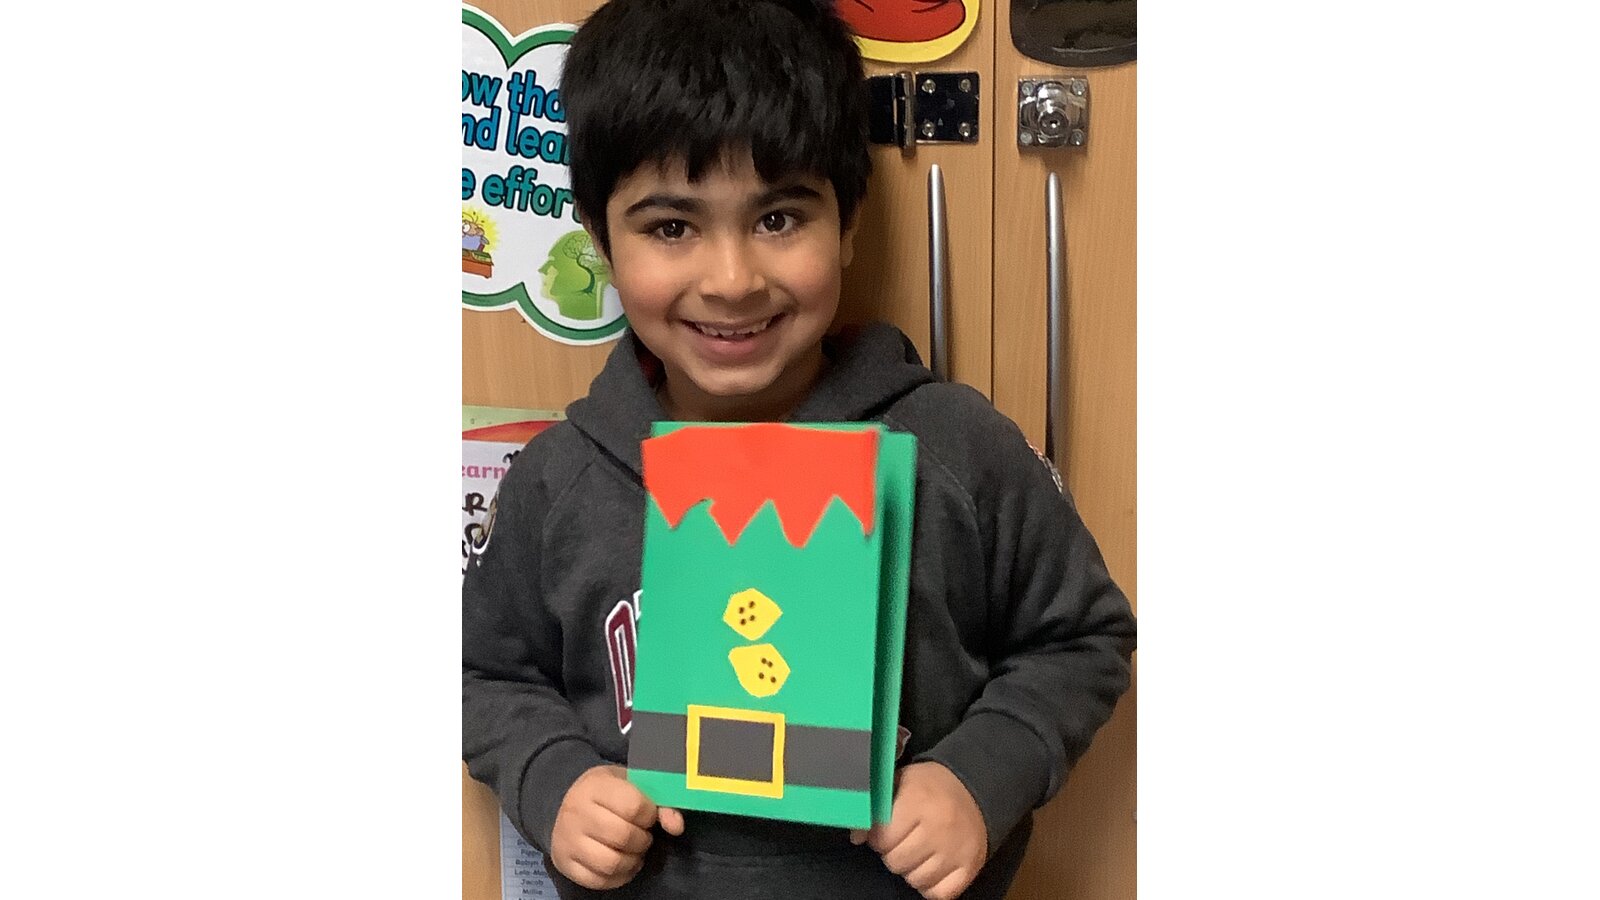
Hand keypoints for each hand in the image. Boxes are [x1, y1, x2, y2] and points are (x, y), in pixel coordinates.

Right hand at [549, 765, 684, 889]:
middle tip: (642, 835)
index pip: (632, 806)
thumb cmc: (607, 792)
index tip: (648, 815)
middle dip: (642, 840)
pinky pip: (598, 880)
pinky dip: (618, 877)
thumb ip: (659, 802)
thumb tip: (676, 826)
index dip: (649, 815)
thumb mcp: (631, 785)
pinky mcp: (564, 863)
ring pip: (611, 863)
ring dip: (632, 861)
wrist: (566, 804)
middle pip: (623, 836)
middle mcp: (576, 812)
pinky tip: (622, 864)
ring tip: (634, 851)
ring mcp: (567, 840)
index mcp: (595, 786)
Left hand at [850, 762, 986, 899]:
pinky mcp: (970, 867)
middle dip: (893, 852)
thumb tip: (857, 837)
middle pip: (897, 862)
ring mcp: (956, 850)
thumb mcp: (899, 783)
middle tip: (902, 840)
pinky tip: (931, 866)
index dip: (878, 837)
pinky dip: (931, 885)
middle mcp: (939, 826)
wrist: (973, 789)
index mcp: (919, 800)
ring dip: (911, 869)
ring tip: (918, 850)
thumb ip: (875, 806)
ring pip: (916, 880)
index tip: (884, 831)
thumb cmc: (929, 787)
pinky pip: (939, 894)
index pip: (883, 837)